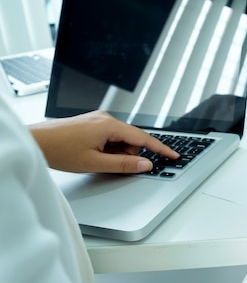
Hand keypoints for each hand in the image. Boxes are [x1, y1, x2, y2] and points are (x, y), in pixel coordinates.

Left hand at [29, 111, 178, 173]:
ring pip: (120, 141)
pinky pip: (110, 137)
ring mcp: (99, 120)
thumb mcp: (95, 163)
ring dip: (114, 153)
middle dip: (125, 155)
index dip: (161, 149)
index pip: (144, 138)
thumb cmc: (59, 150)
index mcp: (110, 125)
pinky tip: (90, 153)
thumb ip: (123, 164)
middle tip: (106, 164)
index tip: (174, 155)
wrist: (36, 142)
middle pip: (131, 141)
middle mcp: (107, 118)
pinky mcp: (93, 123)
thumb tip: (145, 164)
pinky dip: (106, 148)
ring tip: (93, 158)